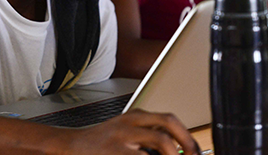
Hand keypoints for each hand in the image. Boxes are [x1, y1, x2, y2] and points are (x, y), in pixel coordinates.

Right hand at [65, 109, 199, 154]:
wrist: (72, 146)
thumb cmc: (101, 143)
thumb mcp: (126, 132)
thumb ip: (149, 136)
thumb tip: (177, 149)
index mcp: (135, 117)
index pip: (168, 120)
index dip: (187, 136)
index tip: (195, 151)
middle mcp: (130, 123)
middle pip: (167, 125)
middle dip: (186, 142)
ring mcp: (123, 137)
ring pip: (160, 140)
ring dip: (173, 154)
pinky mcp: (116, 151)